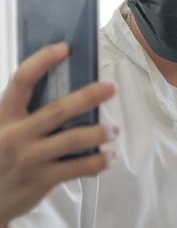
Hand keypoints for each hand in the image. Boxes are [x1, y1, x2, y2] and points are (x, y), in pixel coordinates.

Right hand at [0, 42, 118, 227]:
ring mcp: (29, 159)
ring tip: (114, 129)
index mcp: (3, 117)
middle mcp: (16, 135)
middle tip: (110, 88)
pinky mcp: (41, 179)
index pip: (22, 81)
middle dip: (88, 97)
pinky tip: (110, 156)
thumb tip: (69, 89)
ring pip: (72, 139)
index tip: (64, 48)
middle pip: (58, 110)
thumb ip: (26, 113)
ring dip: (99, 132)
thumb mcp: (2, 129)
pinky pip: (77, 168)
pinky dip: (98, 162)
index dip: (42, 61)